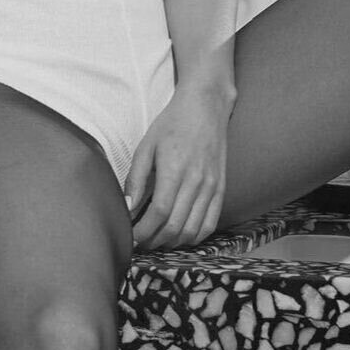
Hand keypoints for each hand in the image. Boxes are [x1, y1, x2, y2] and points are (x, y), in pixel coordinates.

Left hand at [123, 84, 231, 250]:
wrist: (206, 106)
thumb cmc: (172, 123)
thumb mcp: (147, 145)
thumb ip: (137, 178)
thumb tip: (128, 207)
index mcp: (175, 169)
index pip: (160, 213)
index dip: (144, 232)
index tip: (131, 238)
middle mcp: (196, 181)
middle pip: (175, 226)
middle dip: (154, 241)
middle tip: (140, 243)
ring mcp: (211, 186)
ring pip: (193, 230)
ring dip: (173, 243)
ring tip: (157, 240)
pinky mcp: (221, 188)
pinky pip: (210, 223)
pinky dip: (195, 237)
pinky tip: (180, 236)